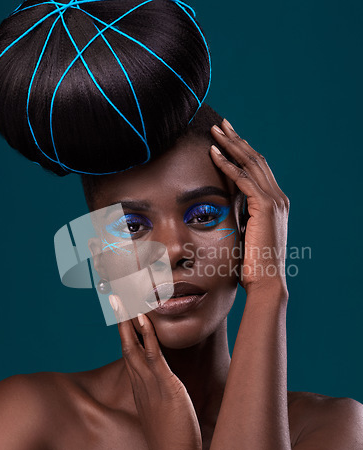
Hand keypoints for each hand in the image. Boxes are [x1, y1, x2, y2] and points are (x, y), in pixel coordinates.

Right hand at [109, 295, 201, 449]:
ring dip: (127, 320)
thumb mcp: (163, 411)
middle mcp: (140, 381)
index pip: (130, 351)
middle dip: (120, 319)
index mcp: (140, 385)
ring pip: (133, 345)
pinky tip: (143, 318)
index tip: (122, 312)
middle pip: (125, 343)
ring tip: (122, 297)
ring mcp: (150, 382)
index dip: (125, 331)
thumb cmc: (171, 440)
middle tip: (114, 296)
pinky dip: (146, 335)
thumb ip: (160, 396)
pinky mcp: (164, 385)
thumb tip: (165, 388)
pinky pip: (153, 354)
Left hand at [210, 119, 289, 293]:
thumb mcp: (246, 233)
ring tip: (214, 131)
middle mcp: (278, 198)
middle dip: (237, 140)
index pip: (258, 169)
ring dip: (230, 145)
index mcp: (275, 203)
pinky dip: (228, 164)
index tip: (227, 138)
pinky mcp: (265, 207)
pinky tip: (213, 152)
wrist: (266, 282)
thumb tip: (227, 206)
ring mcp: (274, 201)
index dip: (242, 152)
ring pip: (251, 164)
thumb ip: (242, 215)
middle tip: (221, 124)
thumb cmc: (252, 263)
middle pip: (255, 159)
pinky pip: (243, 179)